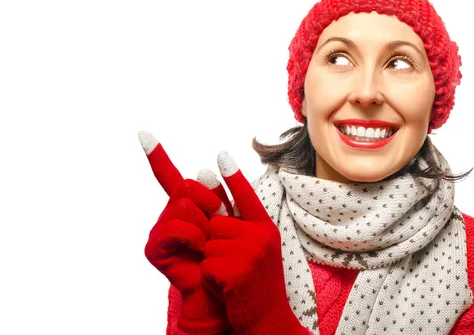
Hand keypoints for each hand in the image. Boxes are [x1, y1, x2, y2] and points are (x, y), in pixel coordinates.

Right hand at [139, 131, 232, 334]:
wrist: (225, 292)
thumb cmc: (231, 257)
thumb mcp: (232, 221)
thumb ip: (220, 196)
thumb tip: (204, 167)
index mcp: (187, 205)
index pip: (169, 176)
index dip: (157, 156)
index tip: (144, 133)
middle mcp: (170, 214)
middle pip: (185, 186)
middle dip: (208, 201)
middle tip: (218, 222)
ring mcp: (161, 230)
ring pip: (182, 205)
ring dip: (203, 223)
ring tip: (209, 242)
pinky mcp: (154, 248)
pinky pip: (174, 227)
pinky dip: (192, 236)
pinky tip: (199, 248)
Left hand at [200, 152, 307, 334]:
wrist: (267, 320)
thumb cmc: (257, 283)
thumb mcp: (257, 249)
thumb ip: (240, 225)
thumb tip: (215, 202)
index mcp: (265, 228)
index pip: (247, 196)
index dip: (232, 176)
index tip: (221, 156)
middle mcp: (261, 236)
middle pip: (215, 221)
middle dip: (213, 241)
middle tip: (231, 262)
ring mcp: (250, 253)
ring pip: (208, 242)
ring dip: (211, 260)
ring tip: (230, 276)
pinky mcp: (235, 271)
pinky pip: (206, 263)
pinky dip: (209, 277)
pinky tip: (226, 287)